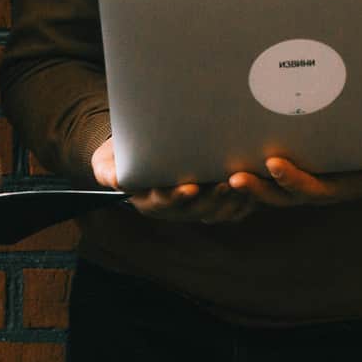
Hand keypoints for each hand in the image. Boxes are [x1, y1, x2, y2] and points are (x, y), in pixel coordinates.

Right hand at [93, 138, 253, 223]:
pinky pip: (234, 209)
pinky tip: (254, 186)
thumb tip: (115, 179)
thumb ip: (107, 169)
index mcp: (150, 201)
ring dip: (232, 201)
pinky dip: (245, 201)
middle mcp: (175, 210)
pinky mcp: (217, 203)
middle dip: (211, 199)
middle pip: (195, 210)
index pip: (163, 203)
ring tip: (243, 183)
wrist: (144, 150)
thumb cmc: (125, 153)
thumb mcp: (108, 159)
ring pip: (218, 212)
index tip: (188, 186)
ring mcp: (197, 208)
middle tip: (225, 183)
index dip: (176, 197)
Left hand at [227, 157, 361, 207]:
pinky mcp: (286, 174)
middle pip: (278, 195)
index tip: (273, 162)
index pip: (307, 188)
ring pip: (265, 190)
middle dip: (256, 188)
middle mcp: (309, 189)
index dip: (290, 178)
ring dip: (244, 186)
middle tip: (233, 177)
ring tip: (219, 174)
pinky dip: (243, 174)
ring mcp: (295, 183)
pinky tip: (217, 161)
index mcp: (331, 188)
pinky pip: (261, 179)